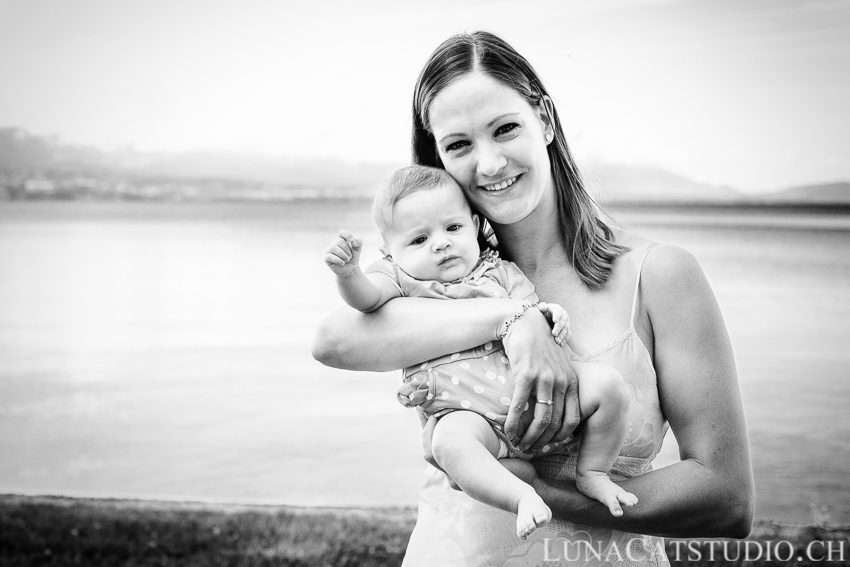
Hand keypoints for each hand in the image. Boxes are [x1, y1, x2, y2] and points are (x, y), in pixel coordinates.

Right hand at [324, 230, 361, 276]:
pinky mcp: (326, 258)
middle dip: (347, 250)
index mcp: (341, 239)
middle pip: (339, 241)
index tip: (352, 241)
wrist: (350, 269)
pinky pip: (330, 256)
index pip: (342, 233)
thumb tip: (353, 241)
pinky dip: (338, 260)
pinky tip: (342, 263)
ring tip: (347, 260)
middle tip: (350, 257)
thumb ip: (358, 242)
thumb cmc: (353, 257)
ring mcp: (329, 250)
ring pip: (333, 248)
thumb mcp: (358, 249)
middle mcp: (334, 243)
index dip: (347, 235)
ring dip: (343, 255)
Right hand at [502, 309, 579, 451]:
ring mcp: (544, 378)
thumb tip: (555, 410)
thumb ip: (560, 386)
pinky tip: (507, 431)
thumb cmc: (540, 347)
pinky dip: (513, 422)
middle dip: (542, 442)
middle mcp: (561, 382)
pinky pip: (519, 405)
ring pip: (540, 418)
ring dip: (529, 436)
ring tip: (519, 445)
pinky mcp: (526, 374)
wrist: (525, 324)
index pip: (573, 420)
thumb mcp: (558, 366)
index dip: (561, 438)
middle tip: (530, 450)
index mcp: (571, 382)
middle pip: (556, 423)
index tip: (549, 446)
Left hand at [538, 302, 570, 345]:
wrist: (550, 316)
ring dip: (562, 335)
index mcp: (557, 309)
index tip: (555, 320)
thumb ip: (542, 307)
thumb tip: (543, 307)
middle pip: (562, 322)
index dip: (557, 316)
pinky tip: (561, 344)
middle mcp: (564, 316)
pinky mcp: (567, 329)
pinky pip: (568, 334)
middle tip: (554, 333)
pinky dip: (565, 339)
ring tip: (557, 341)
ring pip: (566, 329)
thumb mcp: (542, 308)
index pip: (558, 312)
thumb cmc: (545, 312)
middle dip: (559, 328)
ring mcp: (567, 323)